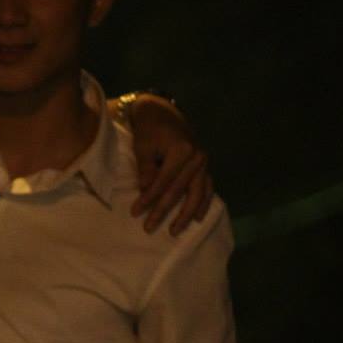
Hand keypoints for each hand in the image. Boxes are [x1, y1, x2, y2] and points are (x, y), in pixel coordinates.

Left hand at [125, 96, 213, 234]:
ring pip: (198, 193)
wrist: (163, 111)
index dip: (149, 198)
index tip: (135, 213)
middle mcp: (197, 157)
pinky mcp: (205, 165)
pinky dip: (204, 203)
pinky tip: (199, 218)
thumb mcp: (143, 146)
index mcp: (182, 150)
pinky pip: (207, 187)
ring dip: (187, 213)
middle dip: (164, 211)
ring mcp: (204, 162)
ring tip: (176, 230)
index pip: (163, 181)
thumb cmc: (149, 129)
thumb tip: (146, 192)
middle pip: (180, 190)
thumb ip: (146, 169)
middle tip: (150, 228)